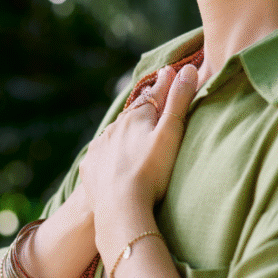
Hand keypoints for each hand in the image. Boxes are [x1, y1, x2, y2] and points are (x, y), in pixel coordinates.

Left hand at [80, 63, 198, 221]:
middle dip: (144, 108)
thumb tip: (186, 69)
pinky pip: (102, 156)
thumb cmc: (151, 171)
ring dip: (126, 132)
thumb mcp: (171, 133)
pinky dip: (110, 154)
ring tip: (134, 136)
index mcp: (136, 116)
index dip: (165, 84)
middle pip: (133, 113)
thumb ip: (179, 101)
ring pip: (116, 134)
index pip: (154, 94)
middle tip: (153, 103)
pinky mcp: (90, 167)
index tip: (169, 71)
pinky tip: (115, 162)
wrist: (120, 208)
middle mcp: (114, 127)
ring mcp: (100, 147)